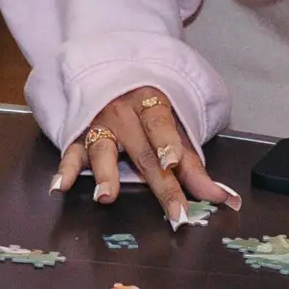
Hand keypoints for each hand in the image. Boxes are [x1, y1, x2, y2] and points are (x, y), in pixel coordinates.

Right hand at [50, 85, 241, 228]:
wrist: (109, 75)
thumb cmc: (147, 110)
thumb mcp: (173, 127)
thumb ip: (194, 166)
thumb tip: (227, 199)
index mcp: (151, 104)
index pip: (161, 125)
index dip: (167, 143)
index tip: (172, 163)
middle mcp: (123, 114)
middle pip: (143, 151)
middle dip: (160, 185)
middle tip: (175, 212)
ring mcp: (99, 125)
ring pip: (102, 148)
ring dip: (105, 174)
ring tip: (106, 197)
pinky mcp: (79, 136)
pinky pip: (71, 153)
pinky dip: (66, 170)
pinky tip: (60, 186)